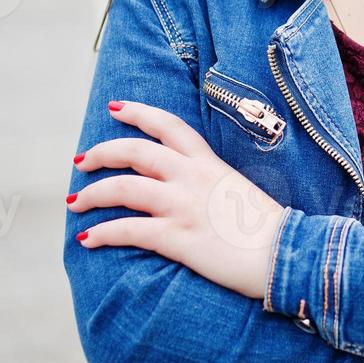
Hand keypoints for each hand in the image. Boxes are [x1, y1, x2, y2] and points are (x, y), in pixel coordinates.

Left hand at [66, 100, 288, 301]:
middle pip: (135, 151)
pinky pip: (128, 230)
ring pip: (122, 188)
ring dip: (92, 194)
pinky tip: (87, 239)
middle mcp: (192, 177)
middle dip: (102, 153)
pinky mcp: (177, 237)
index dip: (138, 113)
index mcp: (209, 162)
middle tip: (82, 161)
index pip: (168, 125)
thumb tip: (196, 191)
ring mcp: (183, 205)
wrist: (288, 254)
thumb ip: (213, 184)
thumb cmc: (269, 229)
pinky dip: (102, 233)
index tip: (115, 108)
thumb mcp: (239, 191)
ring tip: (75, 202)